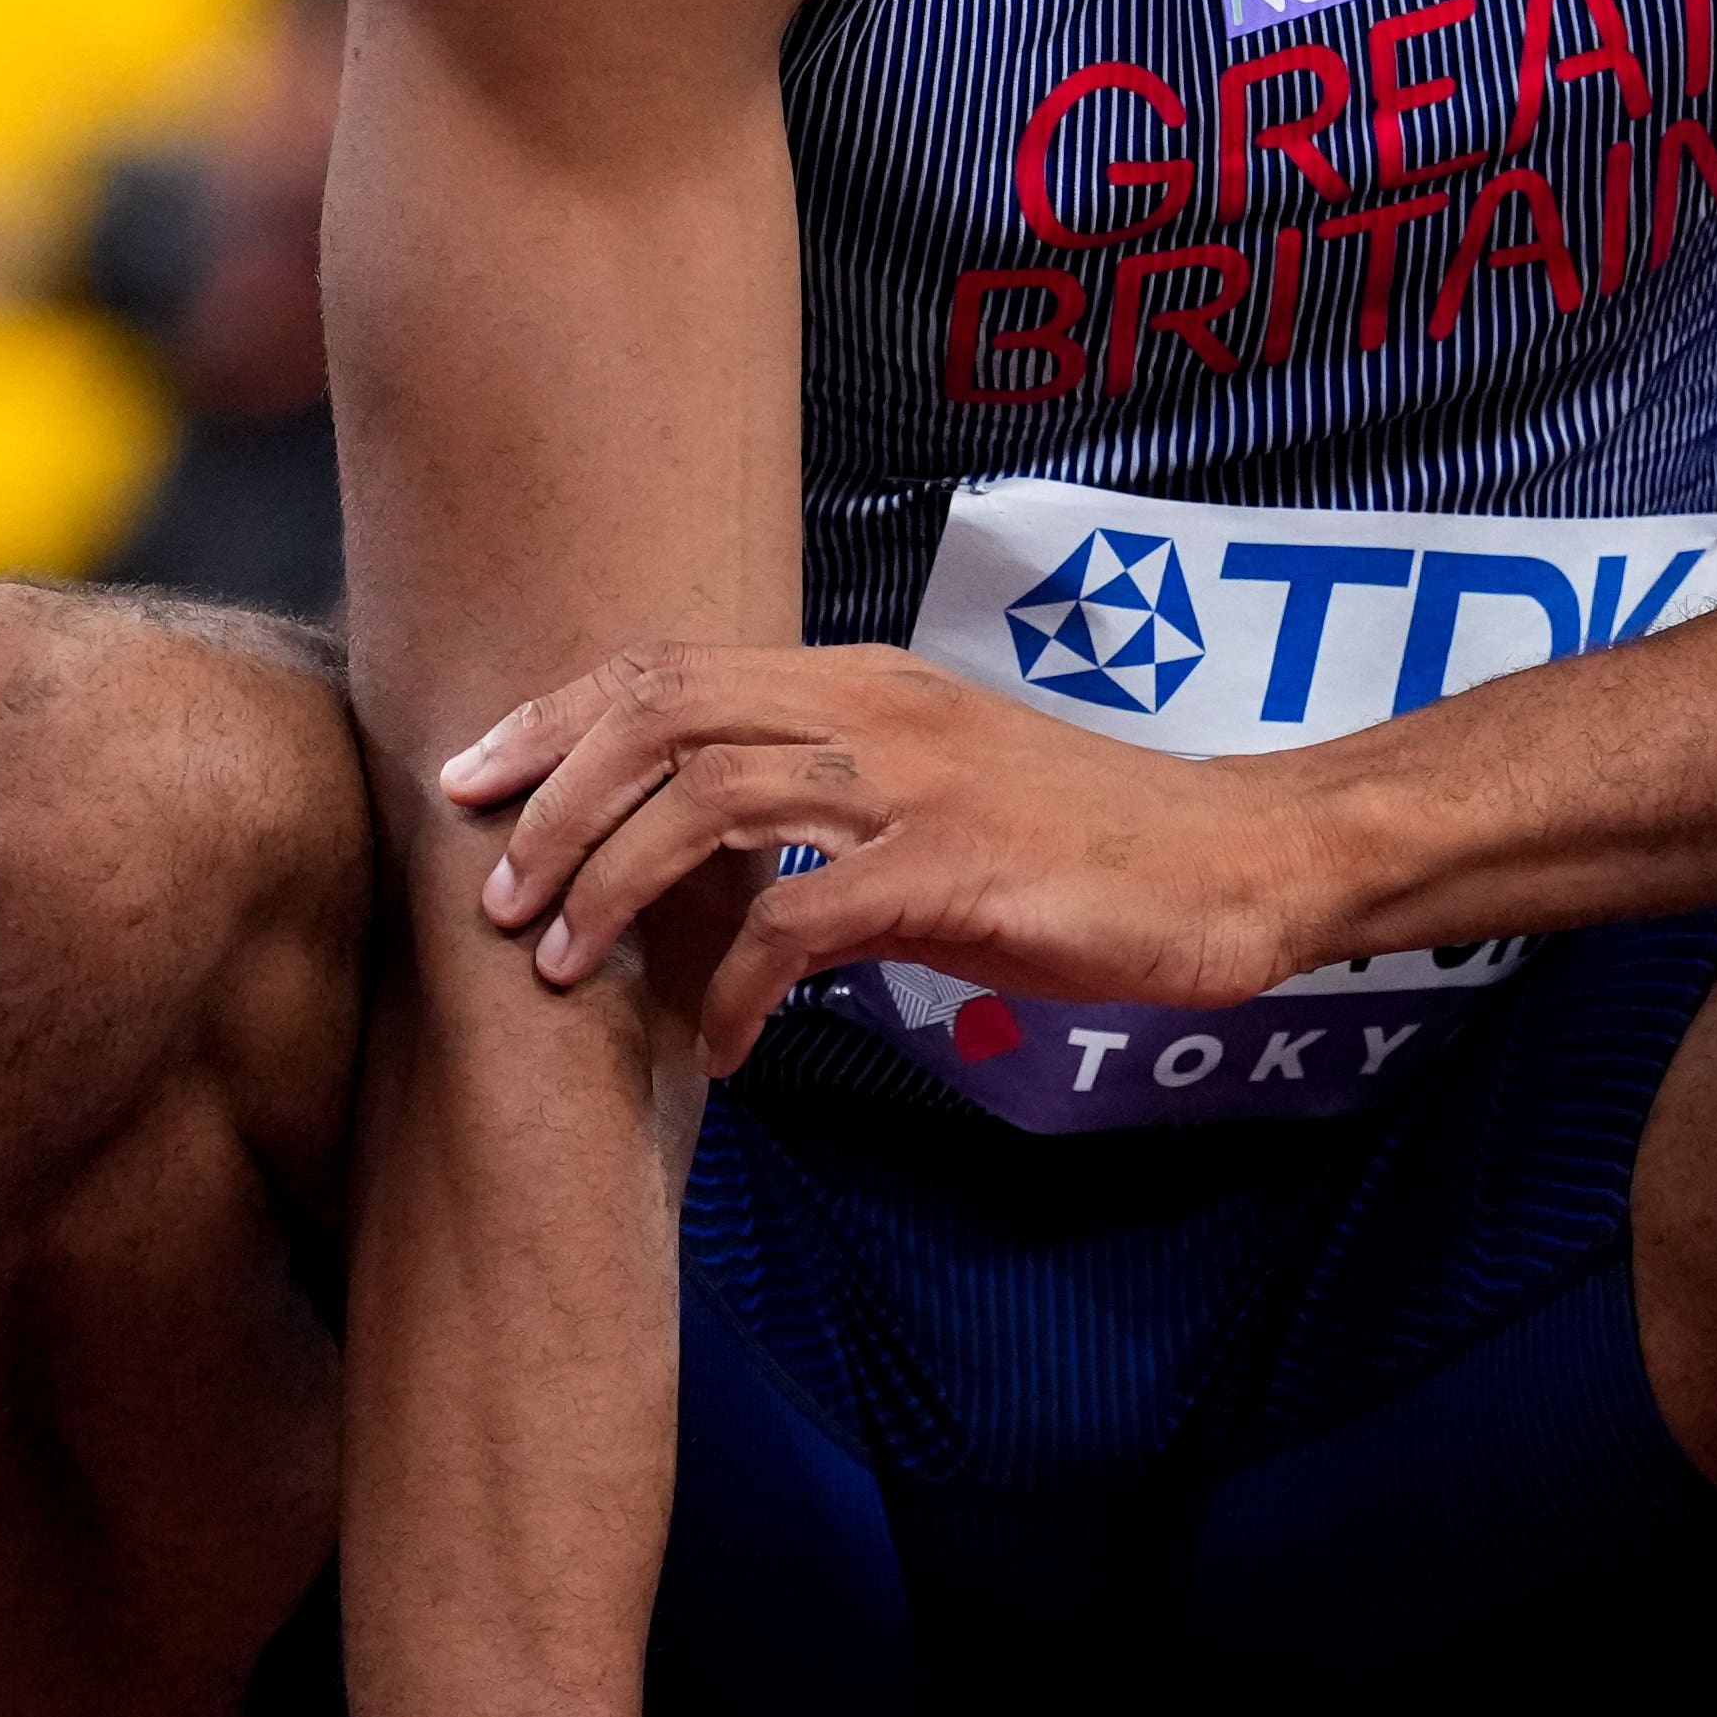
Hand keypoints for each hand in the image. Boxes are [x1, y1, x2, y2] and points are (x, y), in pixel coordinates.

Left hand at [439, 644, 1331, 1069]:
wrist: (1242, 861)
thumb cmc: (1094, 845)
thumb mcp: (942, 798)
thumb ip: (829, 815)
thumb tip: (715, 878)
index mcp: (864, 682)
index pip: (672, 667)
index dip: (555, 717)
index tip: (474, 778)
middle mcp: (876, 710)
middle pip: (661, 715)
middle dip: (551, 799)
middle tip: (493, 887)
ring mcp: (915, 784)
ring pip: (704, 804)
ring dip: (609, 887)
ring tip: (561, 965)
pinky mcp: (954, 872)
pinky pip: (797, 923)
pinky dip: (733, 990)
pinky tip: (725, 1049)